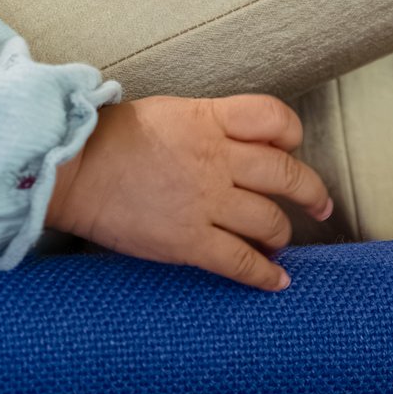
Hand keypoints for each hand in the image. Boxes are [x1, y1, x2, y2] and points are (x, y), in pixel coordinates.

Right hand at [44, 94, 332, 290]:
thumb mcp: (167, 112)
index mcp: (209, 120)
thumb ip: (206, 124)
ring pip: (269, 220)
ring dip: (283, 234)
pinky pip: (241, 261)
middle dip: (311, 192)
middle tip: (320, 204)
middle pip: (285, 173)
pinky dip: (264, 275)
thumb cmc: (109, 139)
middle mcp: (217, 159)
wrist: (72, 169)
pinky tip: (276, 282)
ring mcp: (206, 201)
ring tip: (282, 242)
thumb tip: (231, 139)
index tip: (293, 149)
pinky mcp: (189, 241)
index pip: (274, 119)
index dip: (291, 135)